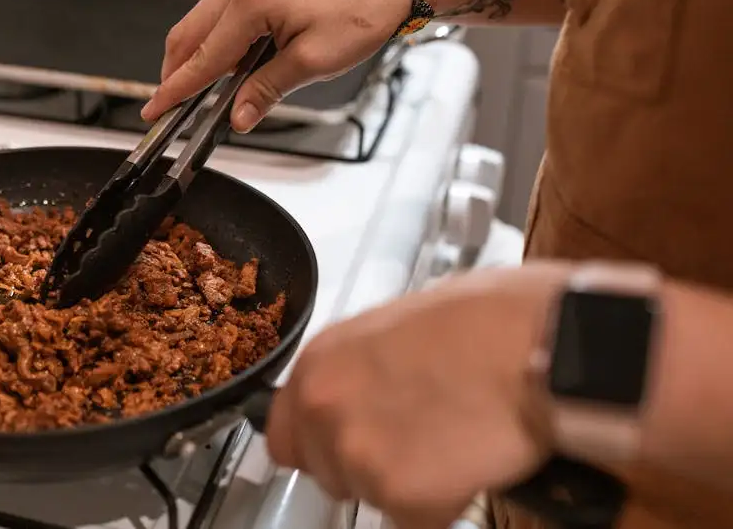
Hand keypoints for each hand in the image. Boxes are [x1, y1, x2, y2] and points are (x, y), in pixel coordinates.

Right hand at [140, 0, 409, 132]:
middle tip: (170, 103)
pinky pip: (221, 3)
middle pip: (189, 32)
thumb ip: (264, 91)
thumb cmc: (359, 16)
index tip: (155, 109)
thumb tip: (236, 117)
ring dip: (197, 52)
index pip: (203, 56)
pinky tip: (227, 56)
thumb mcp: (310, 64)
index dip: (177, 88)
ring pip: (201, 16)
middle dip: (177, 71)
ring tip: (202, 85)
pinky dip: (217, 32)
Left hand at [266, 264, 569, 528]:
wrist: (545, 343)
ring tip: (456, 441)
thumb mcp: (404, 325)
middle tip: (423, 439)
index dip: (321, 445)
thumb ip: (367, 367)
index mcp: (322, 360)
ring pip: (373, 496)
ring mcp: (358, 453)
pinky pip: (415, 520)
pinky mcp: (400, 493)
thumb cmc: (494, 321)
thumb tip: (372, 389)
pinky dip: (445, 504)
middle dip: (372, 465)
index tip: (347, 447)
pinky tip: (471, 462)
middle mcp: (325, 407)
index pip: (284, 434)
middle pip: (329, 472)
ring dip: (410, 484)